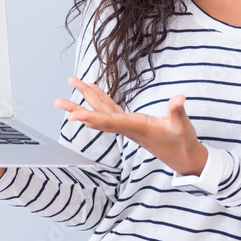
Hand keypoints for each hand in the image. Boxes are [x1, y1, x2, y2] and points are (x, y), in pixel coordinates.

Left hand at [53, 76, 207, 176]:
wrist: (183, 158)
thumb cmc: (182, 143)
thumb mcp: (182, 126)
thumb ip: (177, 111)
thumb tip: (179, 98)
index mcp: (136, 127)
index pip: (109, 121)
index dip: (90, 117)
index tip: (72, 116)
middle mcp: (127, 127)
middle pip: (97, 116)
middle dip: (77, 108)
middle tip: (57, 101)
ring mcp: (127, 125)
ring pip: (102, 110)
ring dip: (86, 97)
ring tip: (72, 82)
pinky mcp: (131, 122)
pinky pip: (110, 109)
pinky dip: (101, 98)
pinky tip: (93, 89)